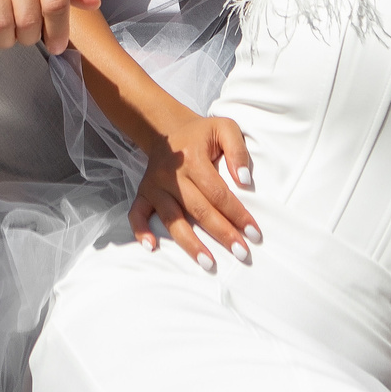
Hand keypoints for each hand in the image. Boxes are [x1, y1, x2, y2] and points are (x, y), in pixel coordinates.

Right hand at [128, 112, 258, 270]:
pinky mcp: (143, 193)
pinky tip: (151, 247)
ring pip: (172, 219)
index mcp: (192, 158)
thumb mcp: (225, 128)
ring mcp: (154, 185)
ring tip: (208, 263)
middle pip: (198, 210)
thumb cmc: (201, 134)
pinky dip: (140, 231)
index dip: (237, 214)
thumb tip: (245, 182)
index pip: (218, 192)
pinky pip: (137, 214)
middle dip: (222, 233)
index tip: (254, 233)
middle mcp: (171, 174)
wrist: (167, 130)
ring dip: (190, 244)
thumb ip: (238, 151)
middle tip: (242, 254)